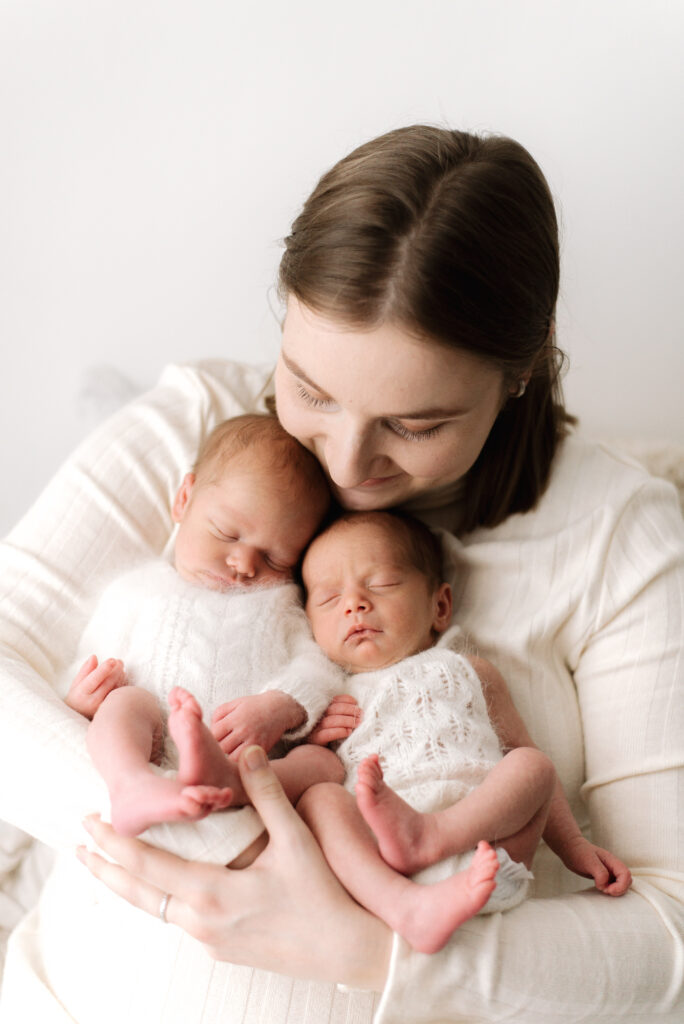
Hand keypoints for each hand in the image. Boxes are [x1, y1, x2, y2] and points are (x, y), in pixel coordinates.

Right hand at [65, 655, 125, 718]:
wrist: (78, 720)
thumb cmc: (77, 698)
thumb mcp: (76, 684)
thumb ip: (85, 670)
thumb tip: (94, 657)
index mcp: (81, 693)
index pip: (94, 679)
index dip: (104, 669)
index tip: (113, 659)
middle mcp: (92, 702)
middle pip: (107, 683)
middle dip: (116, 670)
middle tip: (119, 661)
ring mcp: (102, 708)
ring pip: (115, 689)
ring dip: (120, 676)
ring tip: (120, 667)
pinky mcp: (110, 711)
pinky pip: (118, 696)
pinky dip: (121, 685)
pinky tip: (121, 676)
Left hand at [78, 746, 391, 989]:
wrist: (347, 949)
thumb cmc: (323, 892)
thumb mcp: (296, 839)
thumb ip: (268, 794)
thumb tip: (251, 750)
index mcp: (212, 891)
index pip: (147, 866)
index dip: (114, 844)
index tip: (90, 824)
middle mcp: (202, 920)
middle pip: (137, 894)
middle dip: (104, 867)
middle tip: (77, 844)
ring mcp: (210, 940)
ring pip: (155, 910)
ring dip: (128, 885)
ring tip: (108, 865)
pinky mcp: (222, 949)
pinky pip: (179, 920)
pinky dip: (158, 899)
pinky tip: (160, 888)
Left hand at [211, 691, 304, 759]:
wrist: (280, 708)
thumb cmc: (254, 706)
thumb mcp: (235, 703)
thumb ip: (218, 714)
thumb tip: (209, 729)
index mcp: (235, 718)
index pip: (213, 733)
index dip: (210, 736)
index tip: (214, 737)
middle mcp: (243, 730)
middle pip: (221, 747)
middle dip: (218, 748)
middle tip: (220, 746)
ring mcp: (253, 741)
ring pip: (231, 757)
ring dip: (228, 756)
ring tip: (228, 752)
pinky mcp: (262, 750)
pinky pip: (245, 761)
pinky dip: (239, 761)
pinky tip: (238, 756)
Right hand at [307, 695, 361, 745]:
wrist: (320, 755)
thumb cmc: (333, 738)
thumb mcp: (339, 724)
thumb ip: (344, 715)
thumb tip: (359, 711)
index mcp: (323, 711)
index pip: (334, 701)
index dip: (345, 700)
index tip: (356, 703)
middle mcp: (318, 718)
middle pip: (333, 709)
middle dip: (349, 710)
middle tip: (361, 715)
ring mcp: (315, 729)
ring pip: (330, 721)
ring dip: (346, 720)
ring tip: (357, 724)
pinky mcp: (316, 740)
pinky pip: (327, 734)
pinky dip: (339, 731)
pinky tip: (348, 732)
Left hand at [561, 836, 631, 895]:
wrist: (570, 848)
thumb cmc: (579, 852)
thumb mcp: (589, 861)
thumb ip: (600, 873)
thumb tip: (605, 886)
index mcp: (611, 860)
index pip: (626, 874)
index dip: (621, 885)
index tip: (608, 890)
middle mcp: (612, 866)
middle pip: (626, 880)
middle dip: (619, 889)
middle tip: (605, 891)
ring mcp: (609, 871)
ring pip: (621, 884)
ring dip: (615, 890)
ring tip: (602, 889)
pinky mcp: (603, 876)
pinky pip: (612, 885)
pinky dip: (609, 890)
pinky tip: (600, 889)